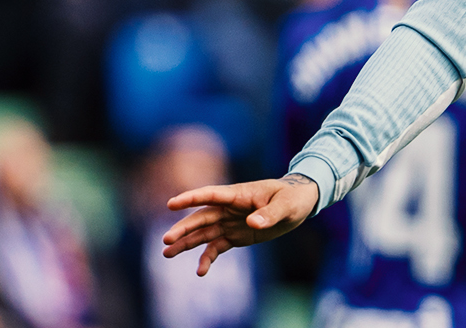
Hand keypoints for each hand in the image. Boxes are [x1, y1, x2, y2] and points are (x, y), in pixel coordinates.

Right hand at [161, 173, 319, 275]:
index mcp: (238, 195)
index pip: (211, 195)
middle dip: (183, 228)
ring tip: (167, 254)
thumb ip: (269, 214)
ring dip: (186, 243)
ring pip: (203, 233)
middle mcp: (229, 209)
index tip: (172, 204)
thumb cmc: (292, 198)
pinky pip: (216, 248)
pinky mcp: (235, 236)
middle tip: (166, 240)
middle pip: (201, 217)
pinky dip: (207, 258)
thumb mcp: (285, 205)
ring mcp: (230, 223)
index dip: (191, 199)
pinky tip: (200, 271)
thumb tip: (252, 223)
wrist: (299, 204)